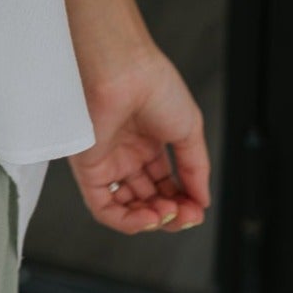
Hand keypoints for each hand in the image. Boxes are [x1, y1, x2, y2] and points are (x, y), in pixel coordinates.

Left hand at [67, 43, 210, 234]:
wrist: (126, 70)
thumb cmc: (155, 86)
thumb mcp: (189, 130)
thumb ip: (196, 169)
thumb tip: (202, 201)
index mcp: (147, 142)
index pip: (164, 184)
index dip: (182, 201)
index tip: (197, 208)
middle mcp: (126, 153)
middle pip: (147, 199)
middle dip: (170, 214)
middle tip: (187, 214)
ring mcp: (107, 160)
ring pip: (126, 208)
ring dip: (151, 220)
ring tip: (169, 214)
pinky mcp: (89, 167)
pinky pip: (103, 207)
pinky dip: (127, 221)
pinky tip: (149, 218)